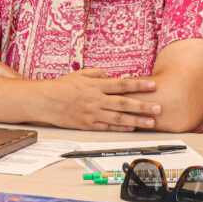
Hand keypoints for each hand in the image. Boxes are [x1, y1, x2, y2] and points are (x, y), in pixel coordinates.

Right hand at [40, 69, 160, 131]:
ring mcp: (92, 114)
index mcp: (95, 85)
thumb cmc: (62, 86)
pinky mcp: (88, 125)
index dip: (138, 85)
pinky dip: (120, 128)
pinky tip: (131, 128)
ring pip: (118, 118)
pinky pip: (107, 127)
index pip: (121, 85)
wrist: (45, 101)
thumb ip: (97, 73)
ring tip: (150, 122)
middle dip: (143, 106)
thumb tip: (110, 75)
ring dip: (136, 120)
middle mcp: (96, 100)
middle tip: (158, 108)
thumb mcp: (80, 74)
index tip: (152, 85)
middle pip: (124, 104)